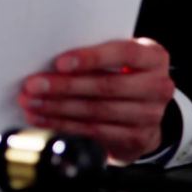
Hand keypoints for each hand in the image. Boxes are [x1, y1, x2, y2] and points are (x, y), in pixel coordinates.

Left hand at [17, 38, 173, 162]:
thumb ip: (97, 57)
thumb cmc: (125, 75)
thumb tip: (50, 58)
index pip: (124, 53)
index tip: (61, 62)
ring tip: (33, 104)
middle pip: (106, 86)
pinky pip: (95, 131)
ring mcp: (150, 115)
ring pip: (97, 111)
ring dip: (58, 108)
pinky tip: (46, 120)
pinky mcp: (137, 138)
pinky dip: (65, 126)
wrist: (146, 112)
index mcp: (154, 57)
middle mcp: (158, 86)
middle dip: (64, 86)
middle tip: (34, 85)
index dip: (91, 58)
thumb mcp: (120, 59)